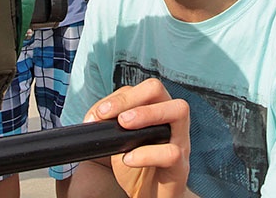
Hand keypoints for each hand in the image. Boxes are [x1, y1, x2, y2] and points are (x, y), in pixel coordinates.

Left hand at [83, 78, 194, 197]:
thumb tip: (94, 116)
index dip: (119, 97)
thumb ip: (110, 124)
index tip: (100, 114)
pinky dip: (147, 153)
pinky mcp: (181, 166)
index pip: (140, 88)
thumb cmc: (137, 165)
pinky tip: (128, 159)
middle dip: (132, 98)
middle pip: (159, 89)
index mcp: (156, 109)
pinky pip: (172, 152)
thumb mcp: (120, 140)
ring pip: (179, 110)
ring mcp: (181, 140)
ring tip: (124, 125)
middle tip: (116, 118)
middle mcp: (171, 120)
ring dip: (148, 113)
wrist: (150, 196)